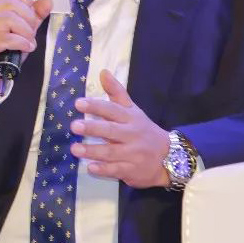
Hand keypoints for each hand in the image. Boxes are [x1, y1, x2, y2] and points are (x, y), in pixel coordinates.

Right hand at [0, 0, 51, 104]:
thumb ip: (33, 15)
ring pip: (8, 19)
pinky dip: (21, 42)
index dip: (25, 0)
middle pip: (11, 4)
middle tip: (32, 33)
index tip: (31, 15)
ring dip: (26, 32)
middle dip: (28, 19)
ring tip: (29, 42)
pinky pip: (6, 38)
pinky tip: (26, 48)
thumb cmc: (2, 51)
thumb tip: (48, 1)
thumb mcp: (20, 31)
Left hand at [70, 69, 169, 187]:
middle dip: (92, 128)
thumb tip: (102, 72)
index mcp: (131, 118)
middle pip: (111, 130)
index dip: (96, 106)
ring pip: (111, 152)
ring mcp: (133, 154)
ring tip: (75, 148)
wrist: (170, 157)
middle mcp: (132, 135)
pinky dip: (103, 170)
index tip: (79, 103)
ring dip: (92, 151)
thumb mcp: (133, 110)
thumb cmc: (144, 130)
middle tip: (74, 126)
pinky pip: (117, 170)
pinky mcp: (132, 170)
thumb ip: (116, 92)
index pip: (112, 110)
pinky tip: (90, 167)